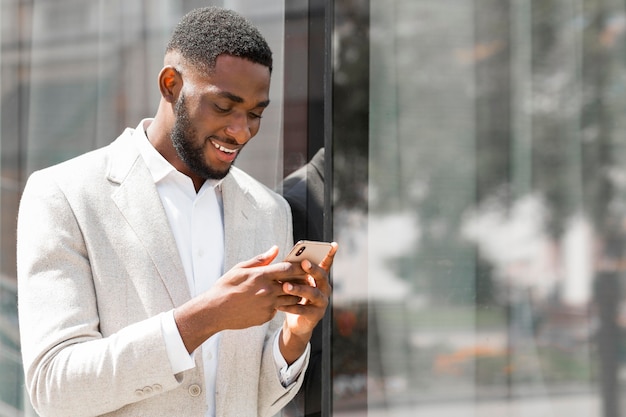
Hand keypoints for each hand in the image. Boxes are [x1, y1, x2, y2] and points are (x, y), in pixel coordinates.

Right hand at [174, 246, 305, 352]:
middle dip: (301, 280)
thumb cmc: (225, 287)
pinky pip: (278, 309)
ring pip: (290, 299)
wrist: (214, 311)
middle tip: (305, 277)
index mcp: (261, 276)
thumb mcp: (240, 269)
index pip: (288, 269)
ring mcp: (268, 305)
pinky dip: (279, 304)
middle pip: (294, 284)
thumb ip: (260, 260)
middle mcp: (267, 291)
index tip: (305, 264)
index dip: (299, 266)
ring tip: (294, 289)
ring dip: (294, 294)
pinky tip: (274, 301)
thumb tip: (275, 249)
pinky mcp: (266, 317)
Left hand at [277, 242, 337, 363]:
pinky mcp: (315, 316)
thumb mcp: (294, 282)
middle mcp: (324, 289)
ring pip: (312, 293)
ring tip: (286, 287)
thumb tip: (283, 257)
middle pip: (321, 276)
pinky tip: (279, 305)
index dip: (330, 254)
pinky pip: (303, 310)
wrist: (296, 323)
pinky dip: (291, 307)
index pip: (326, 264)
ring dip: (299, 289)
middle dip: (313, 269)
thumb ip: (293, 271)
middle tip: (303, 263)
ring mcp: (322, 302)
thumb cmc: (294, 297)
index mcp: (319, 278)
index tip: (333, 244)